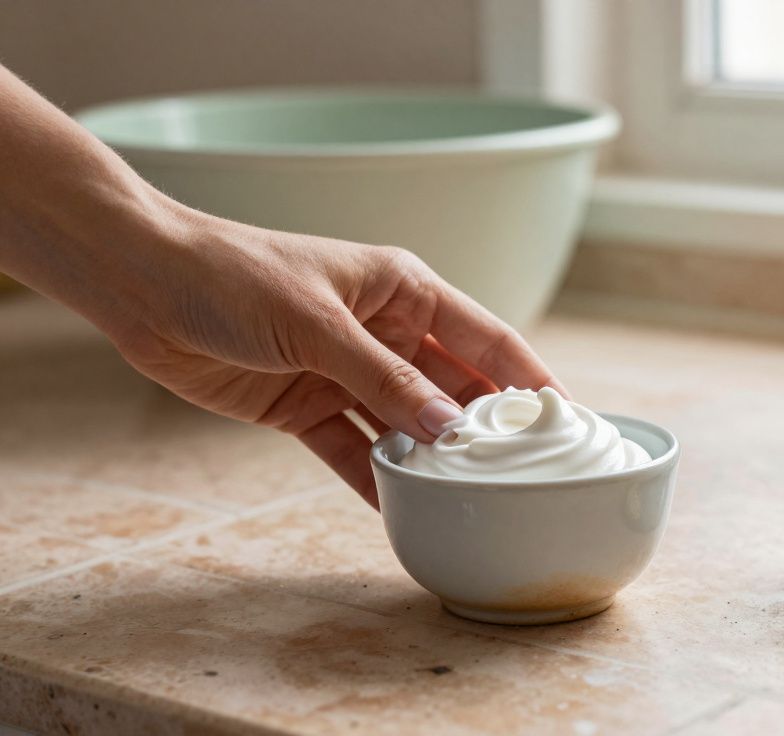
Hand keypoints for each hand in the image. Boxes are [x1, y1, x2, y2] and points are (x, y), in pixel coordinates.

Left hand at [108, 211, 563, 506]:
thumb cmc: (234, 275)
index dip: (530, 379)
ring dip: (430, 460)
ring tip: (468, 501)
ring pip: (407, 425)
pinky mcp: (307, 406)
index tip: (568, 421)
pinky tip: (402, 511)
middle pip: (453, 389)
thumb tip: (449, 428)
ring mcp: (348, 373)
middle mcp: (385, 333)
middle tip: (521, 476)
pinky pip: (355, 450)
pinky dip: (375, 480)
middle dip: (483, 431)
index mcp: (404, 291)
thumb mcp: (319, 324)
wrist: (144, 285)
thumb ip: (385, 380)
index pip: (487, 339)